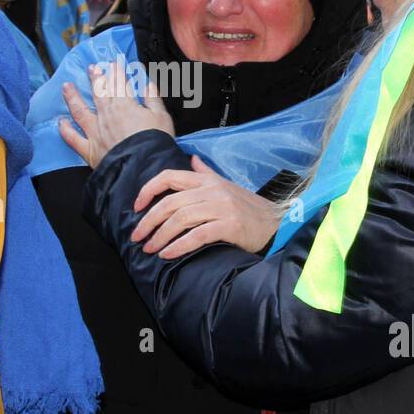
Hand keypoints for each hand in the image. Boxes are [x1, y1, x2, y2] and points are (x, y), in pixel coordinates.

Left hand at [59, 59, 174, 168]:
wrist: (145, 170)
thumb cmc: (156, 142)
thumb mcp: (161, 116)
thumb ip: (152, 98)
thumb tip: (147, 84)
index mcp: (124, 105)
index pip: (118, 83)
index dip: (116, 71)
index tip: (113, 62)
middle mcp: (106, 115)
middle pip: (98, 93)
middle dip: (95, 78)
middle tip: (91, 67)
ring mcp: (95, 132)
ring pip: (80, 111)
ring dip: (72, 97)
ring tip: (66, 86)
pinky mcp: (89, 149)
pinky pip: (73, 138)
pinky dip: (65, 130)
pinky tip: (60, 122)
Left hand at [130, 155, 282, 258]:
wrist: (277, 224)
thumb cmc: (249, 208)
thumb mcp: (226, 186)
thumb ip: (206, 173)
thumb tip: (191, 159)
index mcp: (208, 181)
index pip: (169, 177)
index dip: (148, 189)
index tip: (136, 206)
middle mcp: (212, 191)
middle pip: (170, 202)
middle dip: (148, 220)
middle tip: (137, 236)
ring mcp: (221, 207)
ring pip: (181, 219)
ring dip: (160, 236)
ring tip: (150, 249)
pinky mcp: (230, 226)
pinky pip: (197, 236)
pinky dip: (179, 246)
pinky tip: (167, 254)